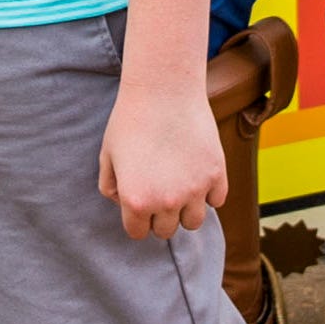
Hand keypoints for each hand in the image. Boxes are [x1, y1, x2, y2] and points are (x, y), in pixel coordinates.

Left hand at [100, 79, 226, 240]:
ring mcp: (195, 191)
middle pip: (166, 231)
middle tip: (157, 190)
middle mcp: (167, 202)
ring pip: (193, 222)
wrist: (162, 90)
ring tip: (178, 185)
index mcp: (136, 200)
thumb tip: (123, 204)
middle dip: (160, 215)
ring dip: (185, 210)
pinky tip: (195, 171)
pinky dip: (208, 192)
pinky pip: (216, 201)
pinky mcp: (217, 176)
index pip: (138, 232)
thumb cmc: (129, 120)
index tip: (138, 204)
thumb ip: (110, 186)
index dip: (136, 219)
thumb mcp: (107, 154)